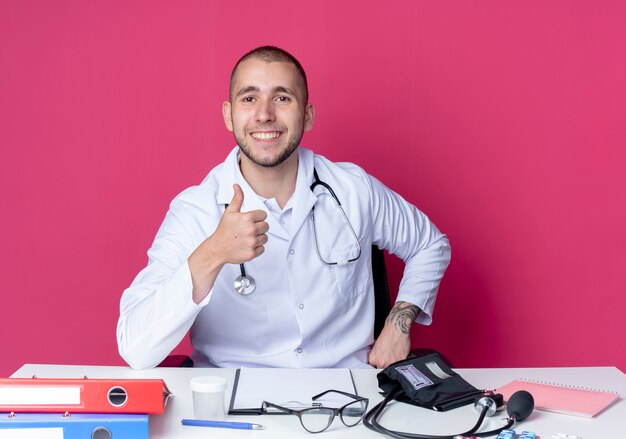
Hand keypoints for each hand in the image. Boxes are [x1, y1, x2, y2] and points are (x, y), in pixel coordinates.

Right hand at [188, 184, 268, 301]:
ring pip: (265, 238)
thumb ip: (237, 199)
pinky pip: (262, 249)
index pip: (263, 215)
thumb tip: (237, 186)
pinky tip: (247, 245)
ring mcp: (252, 242)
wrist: (217, 249)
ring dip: (258, 238)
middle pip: (266, 226)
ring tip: (247, 238)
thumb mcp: (230, 212)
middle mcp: (251, 230)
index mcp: (247, 218)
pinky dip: (256, 248)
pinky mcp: (252, 253)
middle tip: (247, 230)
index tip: (248, 221)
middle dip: (258, 227)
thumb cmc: (224, 230)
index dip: (256, 218)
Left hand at [368, 323, 410, 368]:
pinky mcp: (401, 362)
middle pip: (382, 370)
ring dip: (393, 365)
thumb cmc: (387, 334)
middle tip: (389, 358)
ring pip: (392, 370)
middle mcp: (380, 362)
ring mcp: (391, 363)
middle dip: (385, 366)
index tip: (381, 362)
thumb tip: (379, 362)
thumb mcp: (376, 347)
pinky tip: (400, 355)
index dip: (379, 365)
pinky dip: (401, 362)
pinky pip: (401, 366)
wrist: (396, 328)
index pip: (374, 368)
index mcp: (373, 359)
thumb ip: (377, 357)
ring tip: (395, 357)